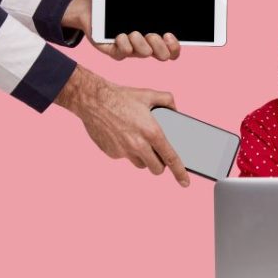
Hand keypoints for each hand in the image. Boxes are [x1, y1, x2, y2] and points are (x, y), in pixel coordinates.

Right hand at [54, 65, 189, 186]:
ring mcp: (123, 151)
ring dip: (144, 158)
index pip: (170, 158)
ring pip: (140, 164)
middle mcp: (138, 145)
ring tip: (139, 141)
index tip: (185, 182)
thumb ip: (168, 100)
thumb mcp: (149, 94)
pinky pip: (125, 157)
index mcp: (152, 132)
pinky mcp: (111, 153)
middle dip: (160, 165)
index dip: (180, 172)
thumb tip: (176, 112)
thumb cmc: (121, 96)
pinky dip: (127, 150)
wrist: (91, 100)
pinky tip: (122, 135)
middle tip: (159, 154)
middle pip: (156, 168)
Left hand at [63, 0, 180, 60]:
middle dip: (159, 45)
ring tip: (133, 32)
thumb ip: (151, 10)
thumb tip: (171, 3)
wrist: (91, 9)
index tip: (168, 34)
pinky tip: (120, 34)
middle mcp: (145, 46)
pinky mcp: (115, 51)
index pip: (172, 51)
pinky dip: (124, 43)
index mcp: (155, 38)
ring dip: (140, 41)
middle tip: (151, 34)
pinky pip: (124, 53)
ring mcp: (131, 50)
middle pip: (163, 55)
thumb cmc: (117, 7)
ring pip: (144, 53)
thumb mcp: (137, 7)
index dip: (174, 46)